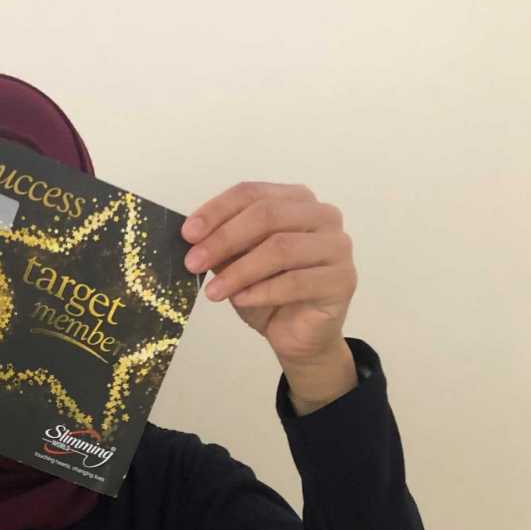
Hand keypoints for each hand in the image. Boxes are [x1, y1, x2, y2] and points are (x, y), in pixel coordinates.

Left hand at [181, 181, 356, 365]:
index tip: (187, 234)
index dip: (216, 211)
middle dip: (223, 239)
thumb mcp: (237, 264)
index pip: (252, 193)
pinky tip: (240, 300)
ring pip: (280, 248)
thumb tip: (193, 235)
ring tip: (212, 292)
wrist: (297, 336)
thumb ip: (223, 244)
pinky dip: (261, 291)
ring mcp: (337, 246)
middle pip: (267, 215)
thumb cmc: (269, 294)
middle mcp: (323, 215)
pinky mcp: (343, 280)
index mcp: (296, 201)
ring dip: (239, 271)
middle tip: (193, 263)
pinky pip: (296, 282)